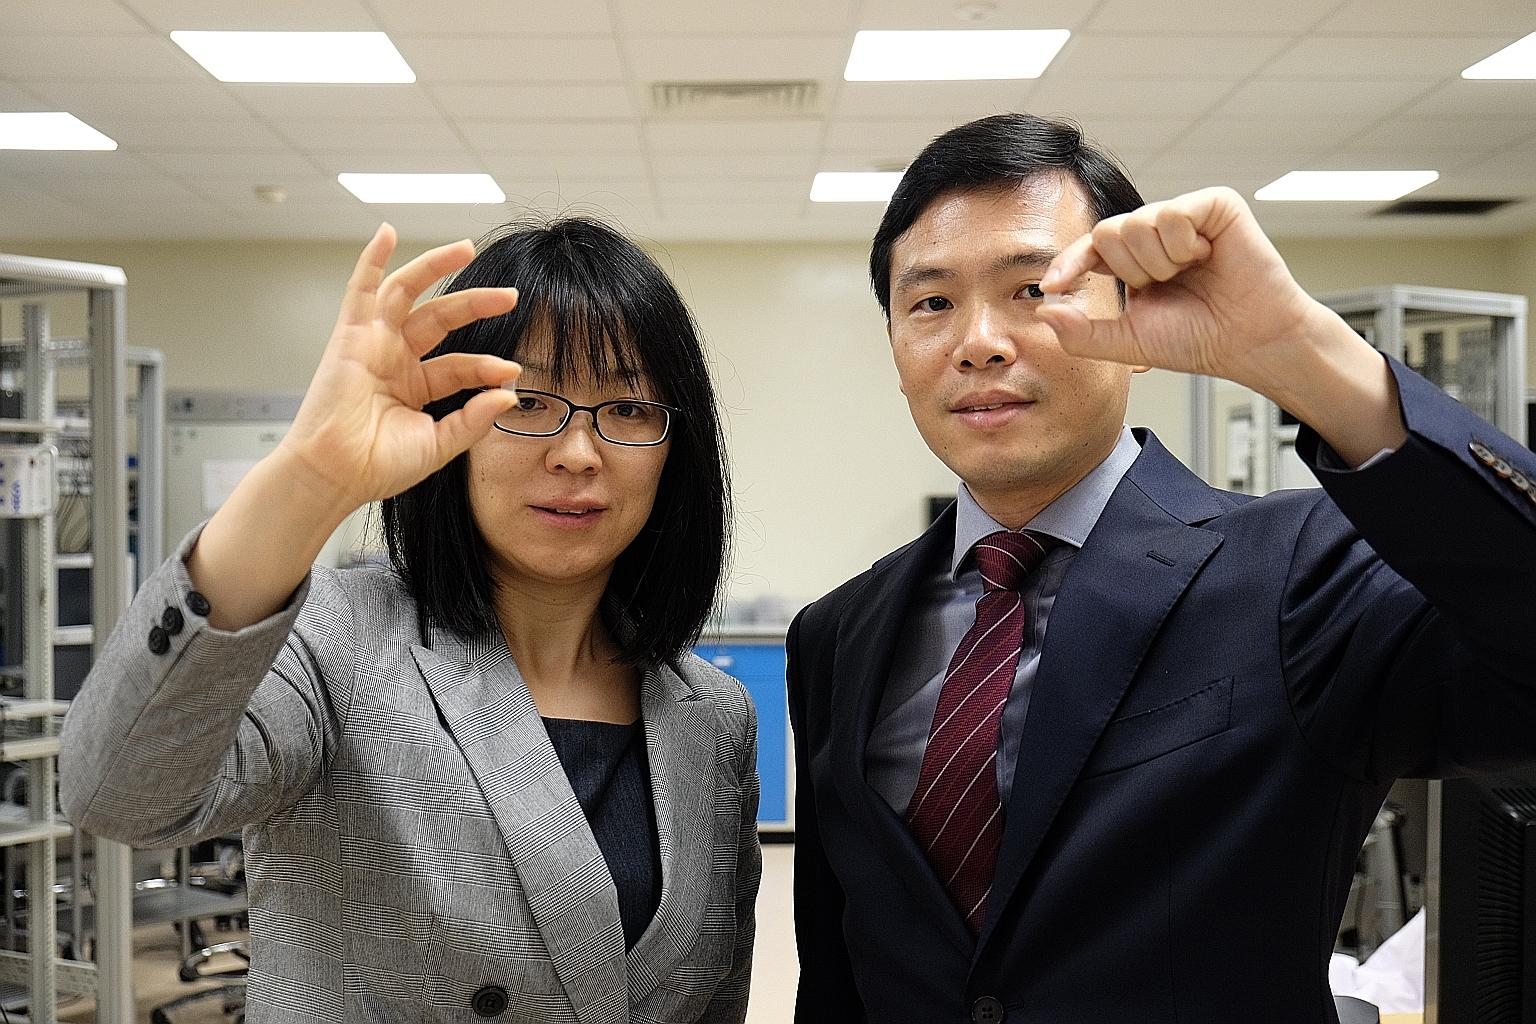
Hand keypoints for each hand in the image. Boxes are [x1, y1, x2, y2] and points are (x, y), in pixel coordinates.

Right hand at [278, 224, 522, 510]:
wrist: (335, 475)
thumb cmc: (377, 466)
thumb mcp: (438, 444)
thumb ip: (474, 419)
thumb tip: (509, 395)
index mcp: (416, 386)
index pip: (460, 365)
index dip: (488, 367)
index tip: (513, 372)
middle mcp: (396, 360)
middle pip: (441, 319)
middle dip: (476, 305)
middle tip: (510, 297)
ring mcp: (374, 344)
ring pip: (407, 293)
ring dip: (434, 266)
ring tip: (466, 247)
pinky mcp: (350, 336)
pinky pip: (360, 290)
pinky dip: (372, 260)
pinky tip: (387, 232)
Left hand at [1035, 186, 1343, 396]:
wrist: (1249, 343)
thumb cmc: (1197, 340)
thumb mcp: (1129, 342)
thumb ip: (1082, 333)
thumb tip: (1043, 311)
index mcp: (1133, 260)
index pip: (1088, 249)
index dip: (1068, 264)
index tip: (1051, 285)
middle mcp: (1155, 233)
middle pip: (1108, 233)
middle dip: (1132, 273)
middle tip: (1166, 287)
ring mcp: (1184, 215)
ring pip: (1137, 223)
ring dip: (1159, 263)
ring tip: (1190, 274)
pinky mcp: (1214, 204)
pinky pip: (1171, 214)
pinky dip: (1182, 245)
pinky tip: (1207, 256)